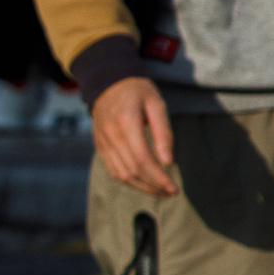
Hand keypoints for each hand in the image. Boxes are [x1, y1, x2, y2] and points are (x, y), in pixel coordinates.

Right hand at [90, 78, 176, 197]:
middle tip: (171, 192)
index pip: (143, 159)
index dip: (159, 178)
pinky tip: (144, 183)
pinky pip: (113, 171)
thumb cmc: (137, 92)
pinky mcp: (100, 146)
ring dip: (142, 187)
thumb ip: (163, 132)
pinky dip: (129, 181)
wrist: (108, 82)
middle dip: (153, 186)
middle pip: (133, 170)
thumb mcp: (156, 104)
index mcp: (126, 121)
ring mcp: (102, 142)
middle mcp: (111, 134)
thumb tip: (168, 162)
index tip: (173, 188)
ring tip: (160, 190)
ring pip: (122, 175)